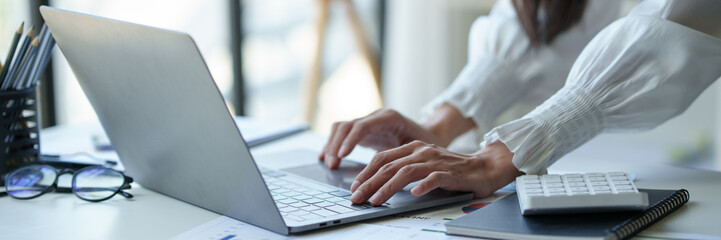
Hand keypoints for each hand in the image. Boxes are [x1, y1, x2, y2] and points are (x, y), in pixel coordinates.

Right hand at [319, 108, 438, 168]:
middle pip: (347, 125)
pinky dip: (333, 144)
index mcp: (388, 118)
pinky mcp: (363, 131)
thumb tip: (386, 171)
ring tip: (329, 163)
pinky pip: (343, 134)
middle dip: (336, 145)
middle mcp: (375, 117)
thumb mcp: (416, 147)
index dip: (350, 140)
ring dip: (332, 145)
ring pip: (341, 128)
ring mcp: (367, 122)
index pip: (362, 126)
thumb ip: (400, 155)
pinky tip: (325, 156)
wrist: (430, 133)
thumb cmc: (426, 142)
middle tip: (332, 164)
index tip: (342, 155)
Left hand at [349, 140, 521, 205]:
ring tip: (375, 200)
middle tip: (356, 197)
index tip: (354, 187)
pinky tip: (413, 195)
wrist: (484, 167)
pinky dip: (422, 186)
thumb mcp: (424, 165)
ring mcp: (436, 161)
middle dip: (369, 182)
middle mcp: (422, 152)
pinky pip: (434, 178)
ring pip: (405, 172)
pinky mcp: (450, 172)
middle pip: (389, 165)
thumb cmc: (452, 169)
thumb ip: (405, 169)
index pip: (383, 158)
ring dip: (387, 187)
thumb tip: (378, 184)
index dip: (366, 172)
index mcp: (413, 148)